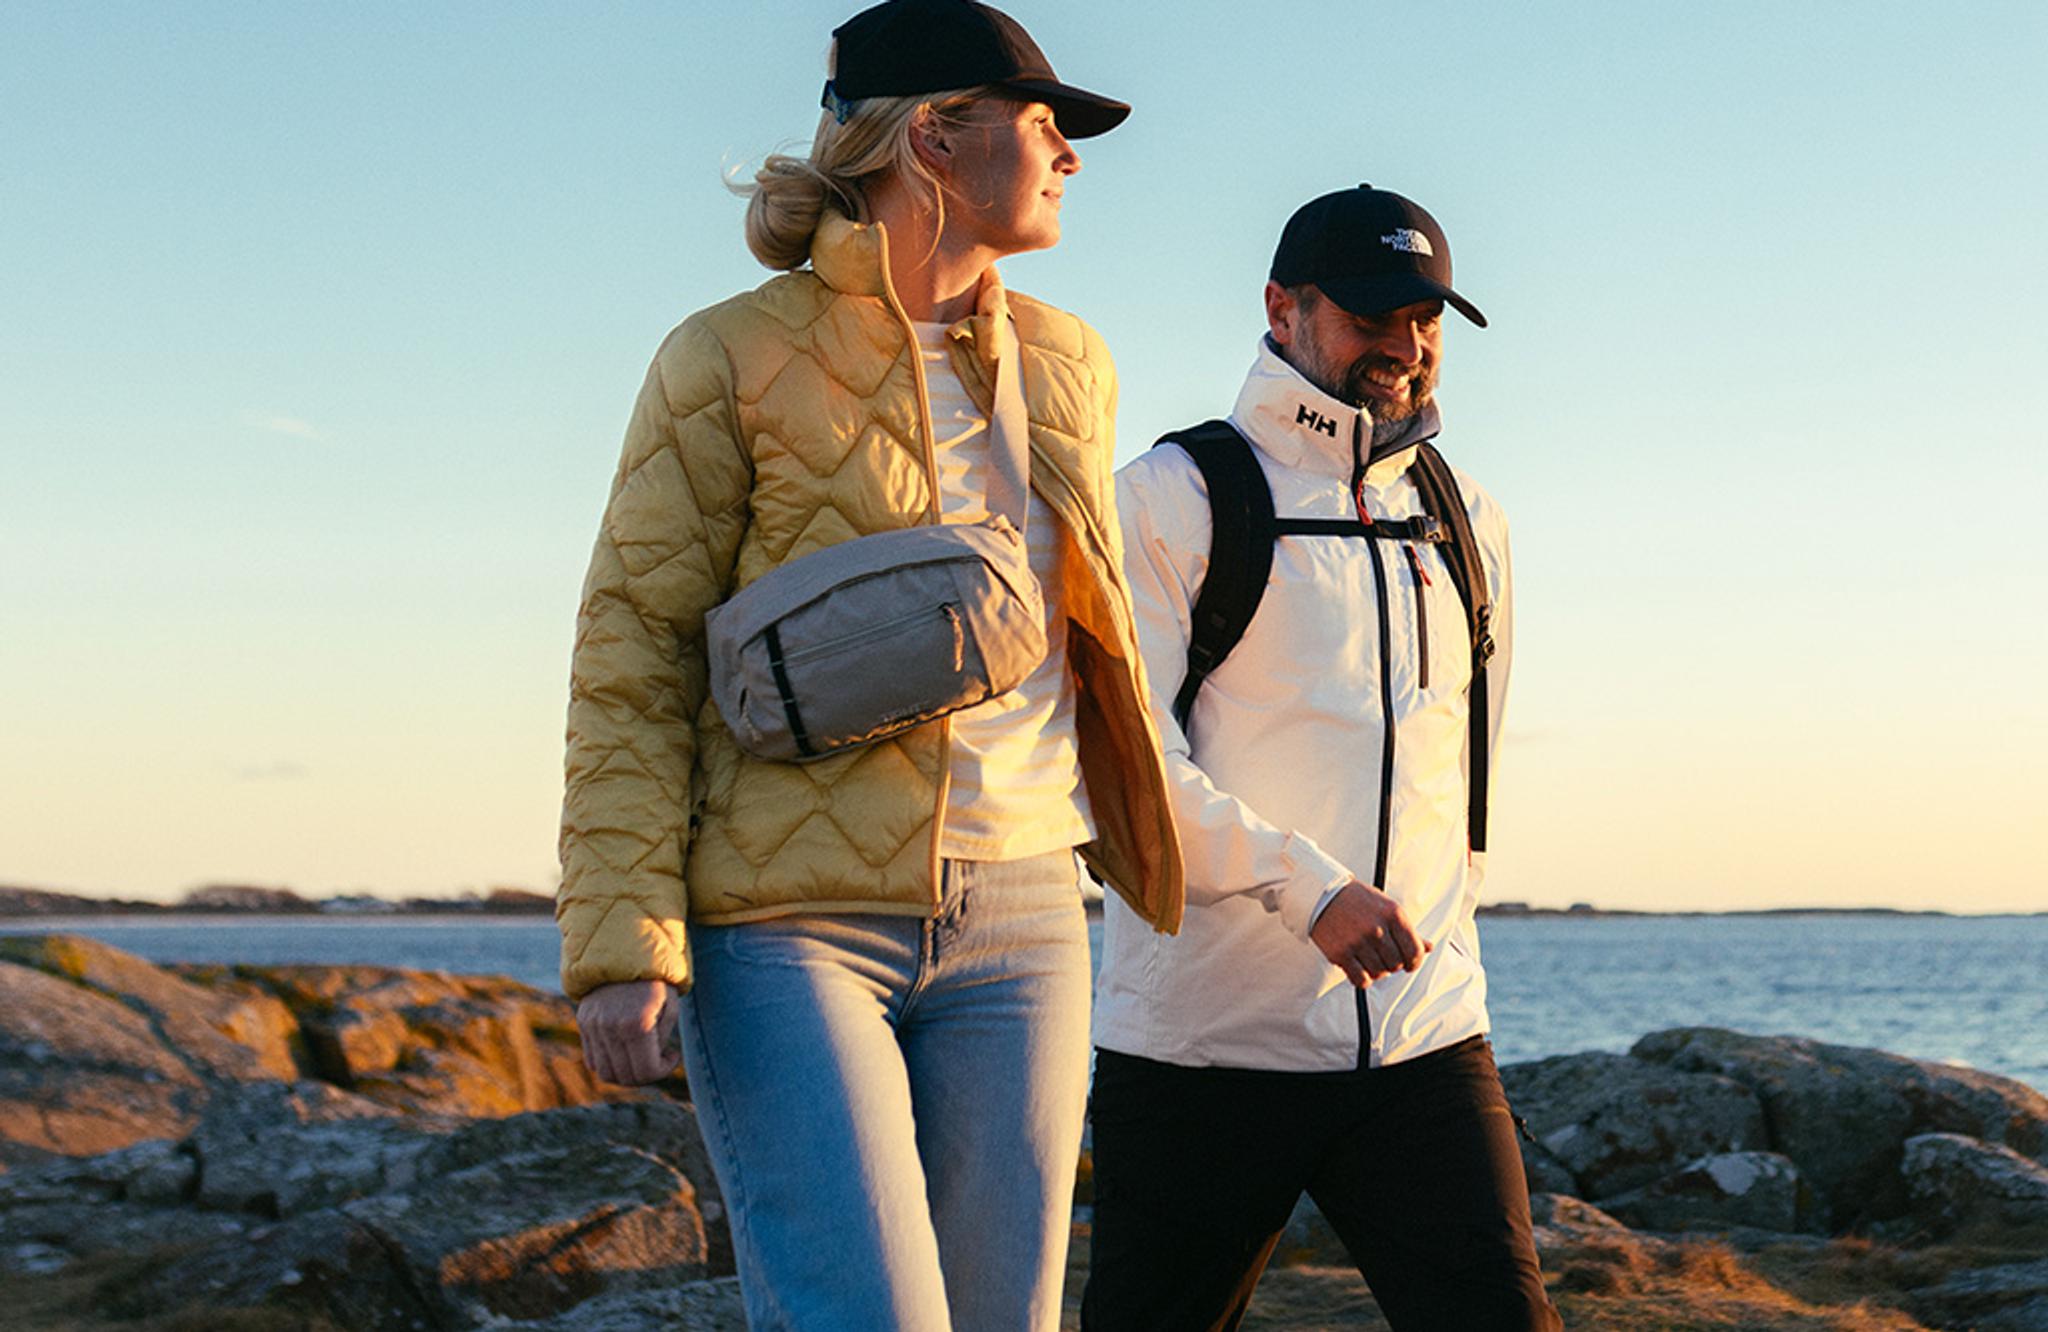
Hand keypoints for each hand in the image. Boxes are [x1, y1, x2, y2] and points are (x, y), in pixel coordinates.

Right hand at [576, 980, 680, 1084]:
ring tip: (642, 1056)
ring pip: (606, 1073)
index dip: (663, 1070)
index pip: (647, 1070)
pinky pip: (593, 1060)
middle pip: (626, 1076)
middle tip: (658, 1060)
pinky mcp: (584, 1023)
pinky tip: (625, 1049)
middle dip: (646, 1075)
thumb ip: (661, 1040)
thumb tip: (652, 1066)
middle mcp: (611, 1027)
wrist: (626, 950)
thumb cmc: (656, 980)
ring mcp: (594, 1026)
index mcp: (637, 1023)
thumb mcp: (670, 1007)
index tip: (673, 1055)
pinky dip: (610, 1064)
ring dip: (627, 1073)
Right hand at [1309, 881, 1428, 988]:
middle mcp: (1377, 928)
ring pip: (1379, 973)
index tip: (1410, 964)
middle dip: (1392, 964)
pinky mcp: (1341, 954)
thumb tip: (1428, 947)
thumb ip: (1407, 930)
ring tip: (1369, 958)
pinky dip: (1362, 978)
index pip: (1415, 951)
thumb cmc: (1357, 900)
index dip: (1414, 962)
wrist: (1323, 895)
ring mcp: (1359, 942)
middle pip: (1397, 964)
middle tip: (1383, 956)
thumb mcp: (1387, 908)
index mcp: (1393, 915)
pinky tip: (1359, 967)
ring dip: (1376, 970)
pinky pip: (1361, 980)